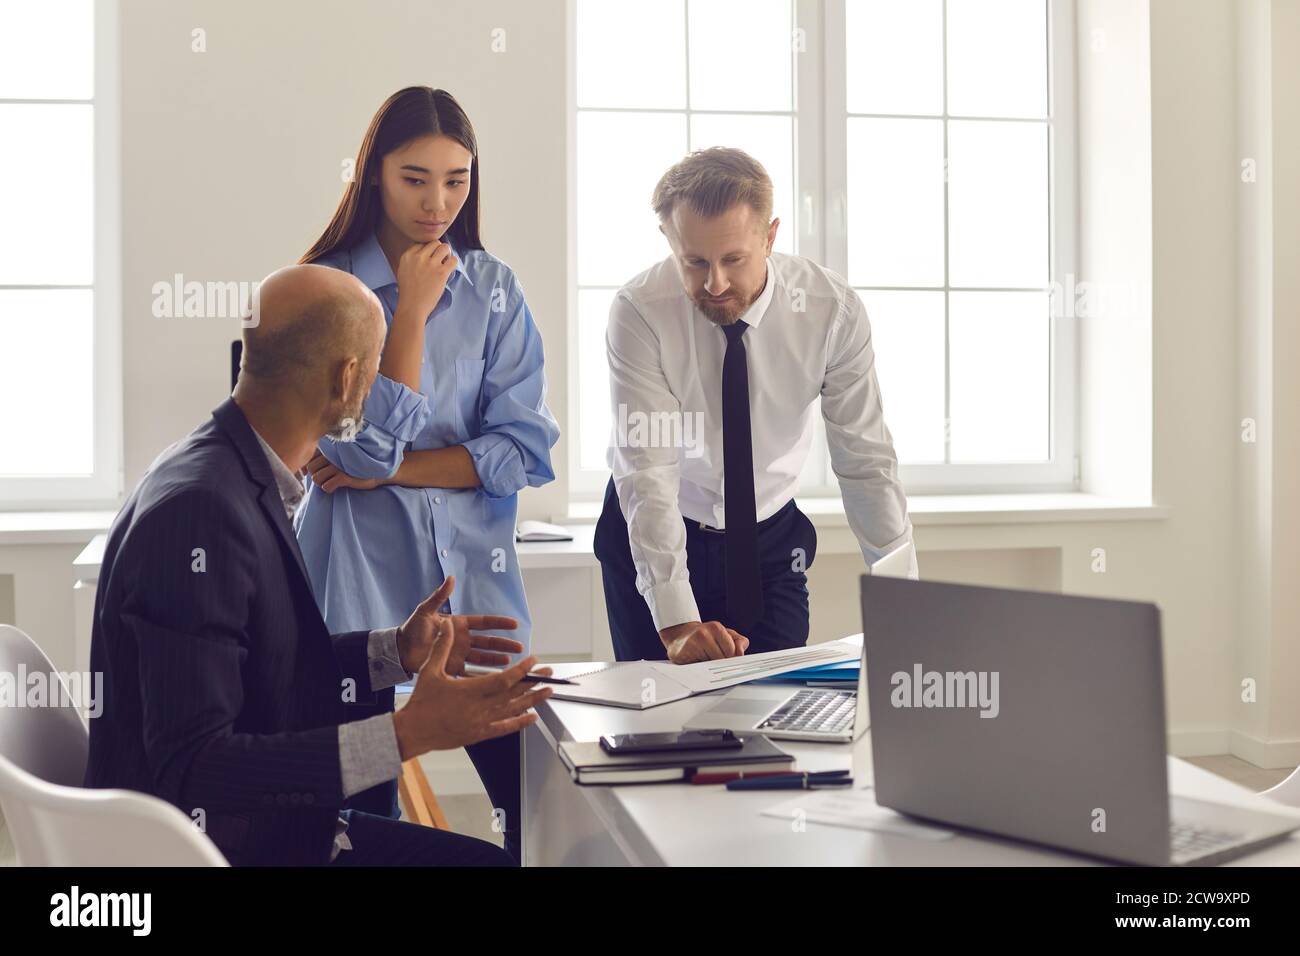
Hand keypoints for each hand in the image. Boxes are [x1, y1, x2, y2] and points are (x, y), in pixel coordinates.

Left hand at [305, 451, 383, 492]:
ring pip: (316, 478)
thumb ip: (326, 456)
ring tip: (331, 482)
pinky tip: (336, 487)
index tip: (314, 472)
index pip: (309, 457)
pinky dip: (329, 488)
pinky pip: (326, 486)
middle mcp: (333, 455)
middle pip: (311, 468)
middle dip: (316, 475)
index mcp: (331, 448)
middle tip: (326, 477)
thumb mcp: (342, 456)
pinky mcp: (344, 476)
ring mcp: (338, 465)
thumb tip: (306, 468)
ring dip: (322, 483)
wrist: (379, 470)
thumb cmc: (357, 464)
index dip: (308, 467)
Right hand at [391, 622, 553, 758]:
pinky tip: (533, 717)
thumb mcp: (430, 670)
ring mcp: (481, 723)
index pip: (503, 680)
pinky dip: (520, 722)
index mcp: (470, 690)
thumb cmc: (422, 700)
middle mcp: (479, 708)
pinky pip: (504, 728)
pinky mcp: (479, 734)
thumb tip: (447, 625)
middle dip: (533, 682)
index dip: (521, 670)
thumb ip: (442, 646)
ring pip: (513, 710)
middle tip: (549, 674)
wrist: (413, 731)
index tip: (533, 660)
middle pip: (514, 694)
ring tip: (549, 692)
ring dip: (533, 700)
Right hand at [395, 241, 456, 318]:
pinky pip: (453, 260)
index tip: (430, 258)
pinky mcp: (441, 272)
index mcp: (408, 256)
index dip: (428, 250)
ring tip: (445, 262)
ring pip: (445, 247)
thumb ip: (412, 260)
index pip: (422, 244)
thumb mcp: (403, 270)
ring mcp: (430, 264)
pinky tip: (450, 268)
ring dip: (447, 254)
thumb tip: (424, 253)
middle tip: (440, 260)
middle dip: (439, 250)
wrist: (412, 306)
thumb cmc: (408, 292)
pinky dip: (454, 263)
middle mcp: (419, 257)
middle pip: (434, 243)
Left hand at [395, 576, 522, 674]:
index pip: (484, 623)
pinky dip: (481, 675)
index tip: (514, 624)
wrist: (399, 650)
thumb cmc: (412, 628)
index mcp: (459, 624)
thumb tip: (451, 578)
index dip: (499, 623)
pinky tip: (492, 678)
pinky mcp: (452, 668)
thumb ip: (439, 596)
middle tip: (520, 647)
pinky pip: (470, 672)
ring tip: (511, 662)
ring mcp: (459, 654)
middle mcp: (462, 640)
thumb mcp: (425, 610)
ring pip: (483, 658)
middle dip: (504, 644)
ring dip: (496, 659)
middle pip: (488, 642)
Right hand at [659, 620, 749, 663]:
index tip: (729, 663)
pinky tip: (697, 664)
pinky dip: (700, 671)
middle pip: (722, 659)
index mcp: (716, 628)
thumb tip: (740, 653)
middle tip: (714, 662)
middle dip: (721, 665)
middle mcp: (704, 633)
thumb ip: (738, 641)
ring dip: (710, 669)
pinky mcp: (682, 653)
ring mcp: (692, 643)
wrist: (679, 637)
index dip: (732, 660)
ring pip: (711, 666)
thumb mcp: (725, 635)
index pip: (732, 652)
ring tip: (704, 661)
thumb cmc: (705, 638)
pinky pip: (697, 669)